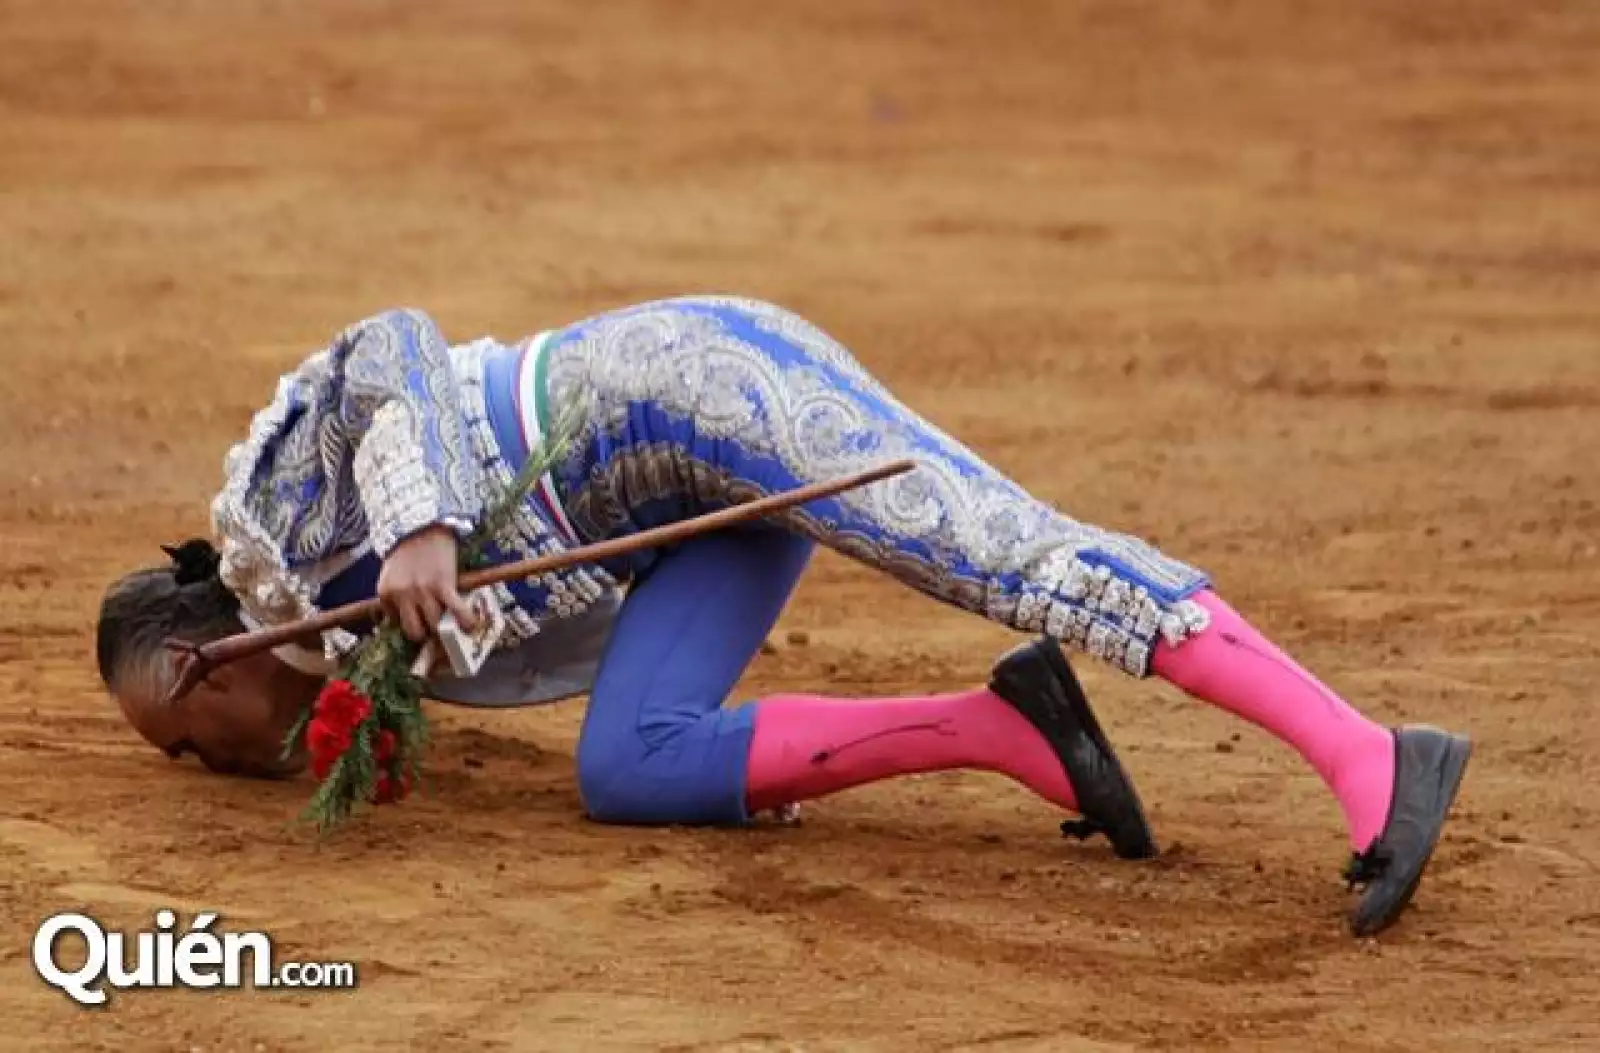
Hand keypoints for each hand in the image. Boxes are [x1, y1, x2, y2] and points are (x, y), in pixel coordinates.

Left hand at [376, 526, 478, 642]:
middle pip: (416, 631)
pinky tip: (471, 626)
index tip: (421, 626)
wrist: (423, 526)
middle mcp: (402, 595)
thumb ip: (393, 597)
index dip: (411, 626)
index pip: (397, 625)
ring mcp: (423, 591)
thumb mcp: (390, 576)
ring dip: (445, 628)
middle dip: (427, 634)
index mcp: (386, 594)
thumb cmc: (407, 552)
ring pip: (435, 625)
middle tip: (436, 630)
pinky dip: (466, 622)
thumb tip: (400, 621)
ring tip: (453, 626)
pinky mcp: (444, 585)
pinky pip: (457, 612)